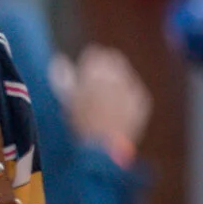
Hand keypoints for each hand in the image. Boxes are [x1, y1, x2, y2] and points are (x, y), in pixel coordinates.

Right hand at [59, 44, 150, 160]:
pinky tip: (116, 110)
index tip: (83, 71)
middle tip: (95, 82)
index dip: (88, 63)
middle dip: (105, 67)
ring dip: (116, 81)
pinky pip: (134, 91)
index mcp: (95, 72)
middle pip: (114, 59)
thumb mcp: (64, 99)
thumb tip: (60, 60)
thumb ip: (62, 76)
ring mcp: (132, 88)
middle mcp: (116, 76)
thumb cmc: (77, 125)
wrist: (102, 149)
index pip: (96, 54)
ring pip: (125, 75)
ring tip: (105, 99)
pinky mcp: (142, 101)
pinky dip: (126, 96)